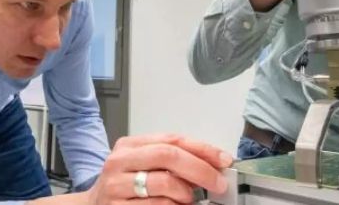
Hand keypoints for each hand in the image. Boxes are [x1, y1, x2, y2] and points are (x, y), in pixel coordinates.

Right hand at [86, 134, 232, 204]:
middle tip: (217, 183)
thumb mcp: (142, 164)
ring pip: (164, 184)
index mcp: (129, 146)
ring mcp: (116, 187)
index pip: (172, 139)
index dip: (202, 149)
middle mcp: (119, 162)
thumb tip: (212, 163)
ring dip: (186, 194)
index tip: (223, 160)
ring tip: (188, 199)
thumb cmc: (123, 186)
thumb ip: (171, 160)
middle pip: (168, 156)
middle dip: (199, 169)